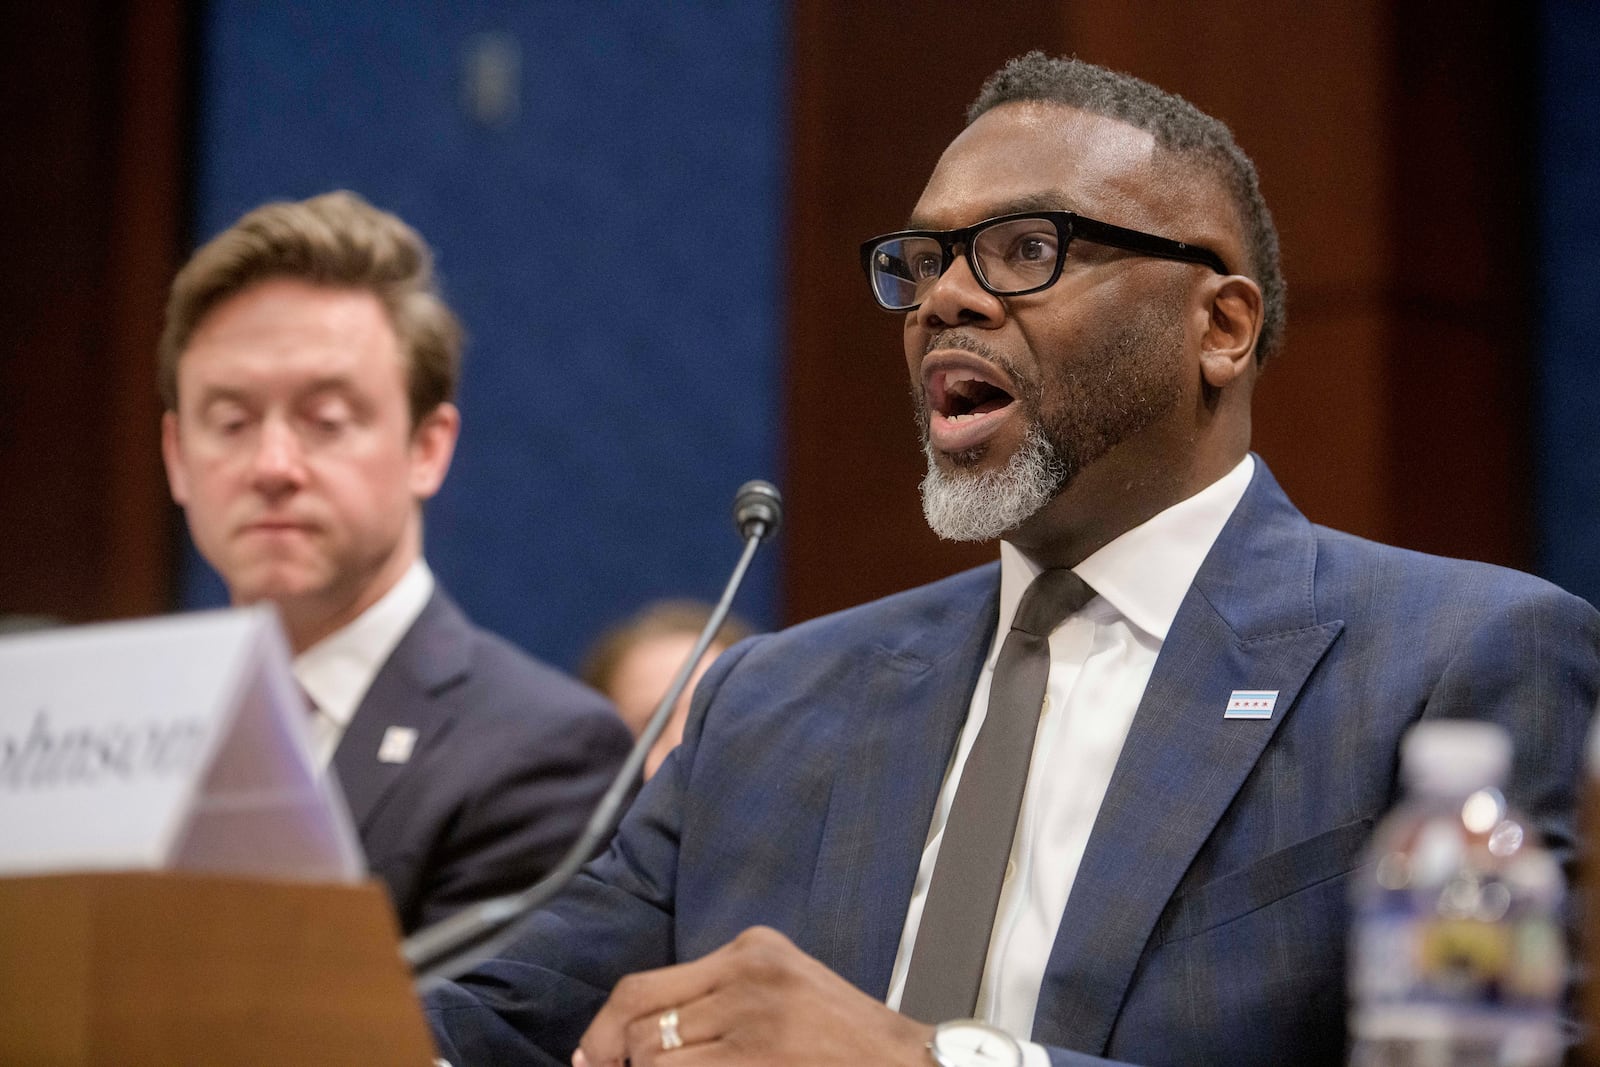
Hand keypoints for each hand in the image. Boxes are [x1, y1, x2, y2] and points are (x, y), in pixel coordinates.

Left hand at [572, 926, 933, 1066]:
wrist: (907, 1064)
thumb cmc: (844, 1038)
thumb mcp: (781, 990)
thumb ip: (717, 996)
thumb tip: (629, 1038)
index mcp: (751, 950)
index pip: (644, 987)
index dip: (604, 1031)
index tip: (590, 1058)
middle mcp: (748, 977)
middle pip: (644, 1025)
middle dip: (623, 1063)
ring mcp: (755, 1023)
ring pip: (656, 1060)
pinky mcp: (759, 1062)